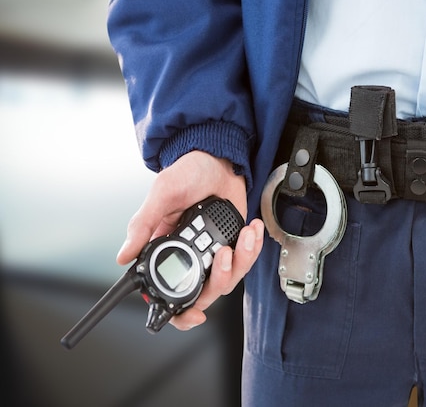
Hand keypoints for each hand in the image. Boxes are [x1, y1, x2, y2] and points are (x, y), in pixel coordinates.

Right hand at [116, 150, 263, 329]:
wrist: (218, 159)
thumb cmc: (188, 173)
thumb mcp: (162, 195)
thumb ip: (143, 225)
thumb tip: (123, 257)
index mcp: (168, 249)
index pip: (169, 290)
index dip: (179, 311)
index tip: (192, 315)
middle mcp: (192, 255)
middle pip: (206, 291)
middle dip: (219, 278)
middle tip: (222, 255)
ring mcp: (215, 251)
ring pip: (230, 277)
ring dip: (240, 259)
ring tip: (242, 235)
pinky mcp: (235, 243)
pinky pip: (247, 258)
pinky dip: (252, 246)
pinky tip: (251, 229)